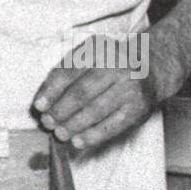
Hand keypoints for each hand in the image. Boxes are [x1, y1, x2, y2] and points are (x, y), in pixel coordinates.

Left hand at [31, 40, 170, 153]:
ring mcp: (129, 87)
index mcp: (99, 49)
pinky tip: (78, 141)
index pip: (69, 71)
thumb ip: (67, 70)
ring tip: (60, 133)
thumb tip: (43, 98)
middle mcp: (116, 66)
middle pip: (82, 92)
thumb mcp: (90, 54)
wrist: (152, 66)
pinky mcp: (138, 107)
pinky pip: (113, 125)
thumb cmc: (110, 61)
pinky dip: (93, 135)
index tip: (39, 106)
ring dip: (74, 125)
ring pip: (96, 110)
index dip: (51, 91)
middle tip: (47, 123)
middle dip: (61, 111)